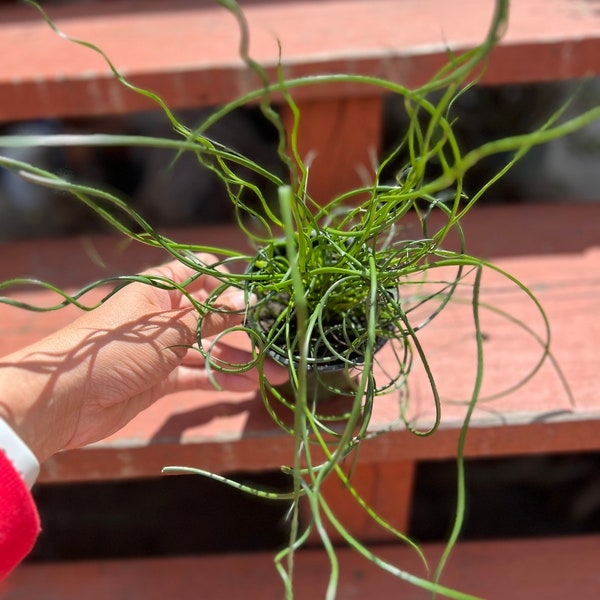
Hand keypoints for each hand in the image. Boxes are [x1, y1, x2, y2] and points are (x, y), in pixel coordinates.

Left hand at [0, 256, 286, 462]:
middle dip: (243, 327)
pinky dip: (219, 380)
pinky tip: (246, 387)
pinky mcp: (158, 380)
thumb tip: (248, 300)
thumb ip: (210, 316)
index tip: (259, 293)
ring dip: (238, 359)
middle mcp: (162, 316)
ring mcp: (161, 350)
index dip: (229, 281)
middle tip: (276, 338)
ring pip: (207, 349)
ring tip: (274, 372)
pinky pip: (195, 375)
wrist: (65, 399)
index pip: (199, 274)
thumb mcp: (170, 328)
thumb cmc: (116, 348)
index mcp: (159, 290)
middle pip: (210, 316)